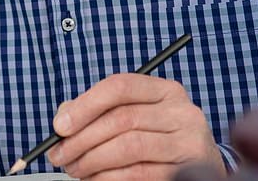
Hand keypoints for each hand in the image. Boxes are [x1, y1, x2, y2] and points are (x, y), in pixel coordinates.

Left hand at [44, 73, 225, 179]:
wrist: (198, 167)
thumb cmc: (155, 137)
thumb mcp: (133, 115)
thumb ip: (97, 111)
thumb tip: (63, 121)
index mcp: (165, 90)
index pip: (120, 86)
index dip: (85, 105)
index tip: (59, 126)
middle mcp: (182, 112)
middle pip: (122, 119)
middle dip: (82, 139)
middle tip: (59, 155)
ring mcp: (189, 142)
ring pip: (129, 147)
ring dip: (93, 161)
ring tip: (76, 169)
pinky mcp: (187, 171)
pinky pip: (140, 173)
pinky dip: (109, 178)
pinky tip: (96, 179)